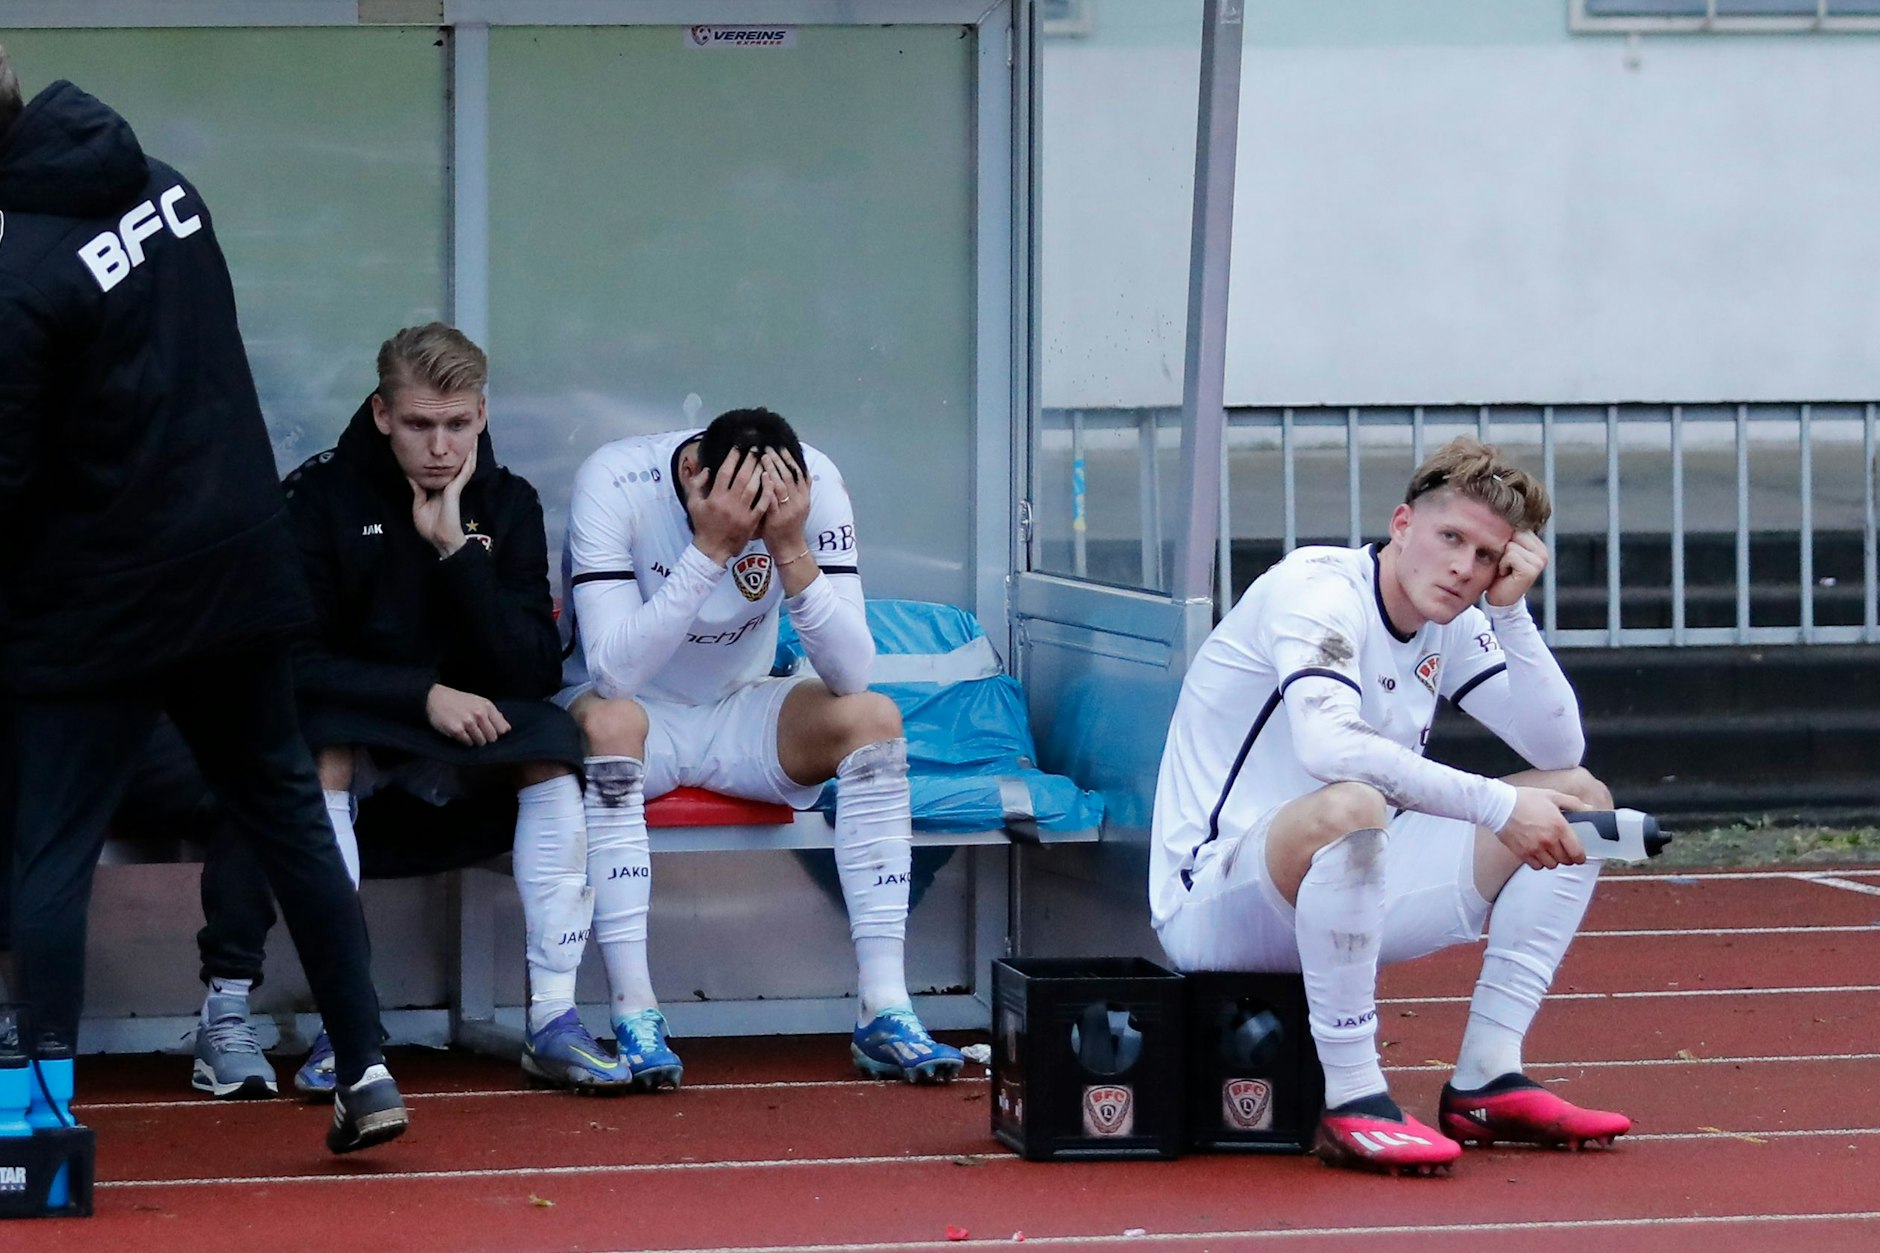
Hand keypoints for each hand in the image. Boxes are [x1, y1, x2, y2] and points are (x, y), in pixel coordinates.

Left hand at [410, 441, 476, 557]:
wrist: (440, 540)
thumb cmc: (431, 527)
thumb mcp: (419, 504)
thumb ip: (417, 489)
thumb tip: (411, 475)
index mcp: (442, 490)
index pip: (444, 470)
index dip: (446, 458)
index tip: (445, 445)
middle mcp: (450, 486)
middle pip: (458, 464)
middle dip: (462, 450)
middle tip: (463, 434)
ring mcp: (455, 487)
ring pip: (465, 464)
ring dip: (470, 450)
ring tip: (473, 435)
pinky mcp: (456, 489)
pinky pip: (465, 470)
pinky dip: (469, 458)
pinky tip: (472, 447)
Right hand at [425, 684, 509, 746]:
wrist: (435, 698)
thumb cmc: (459, 701)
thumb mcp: (479, 702)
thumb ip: (494, 715)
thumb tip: (507, 730)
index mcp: (487, 706)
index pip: (503, 729)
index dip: (497, 733)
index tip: (490, 732)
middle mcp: (479, 713)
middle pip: (493, 738)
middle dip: (486, 738)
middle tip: (476, 732)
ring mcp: (468, 722)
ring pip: (481, 742)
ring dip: (475, 740)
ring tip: (467, 732)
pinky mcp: (456, 730)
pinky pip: (468, 744)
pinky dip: (465, 742)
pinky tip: (460, 734)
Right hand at [685, 448, 768, 565]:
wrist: (712, 549)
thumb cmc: (702, 525)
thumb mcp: (693, 504)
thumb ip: (696, 485)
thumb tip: (707, 469)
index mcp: (715, 497)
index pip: (725, 472)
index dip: (732, 458)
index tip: (738, 447)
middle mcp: (729, 503)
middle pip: (741, 477)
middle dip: (749, 461)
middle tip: (756, 449)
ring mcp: (742, 512)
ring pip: (753, 488)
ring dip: (759, 472)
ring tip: (764, 461)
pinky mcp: (751, 521)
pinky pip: (762, 504)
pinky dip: (767, 492)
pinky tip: (771, 481)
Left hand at [756, 447, 809, 553]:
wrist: (790, 549)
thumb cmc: (791, 527)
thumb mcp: (800, 507)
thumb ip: (799, 490)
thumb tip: (801, 472)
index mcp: (804, 497)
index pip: (799, 472)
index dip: (790, 459)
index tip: (781, 446)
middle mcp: (799, 501)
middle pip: (790, 475)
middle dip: (779, 459)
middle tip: (768, 447)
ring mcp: (788, 509)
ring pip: (782, 484)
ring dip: (773, 468)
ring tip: (763, 456)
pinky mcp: (777, 518)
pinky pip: (773, 499)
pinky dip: (768, 486)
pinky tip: (763, 476)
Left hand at [1485, 530, 1547, 607]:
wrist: (1500, 600)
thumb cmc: (1499, 574)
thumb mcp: (1505, 551)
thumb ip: (1508, 536)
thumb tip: (1500, 514)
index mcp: (1538, 545)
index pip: (1517, 527)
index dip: (1503, 540)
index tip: (1505, 556)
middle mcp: (1543, 551)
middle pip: (1513, 533)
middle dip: (1503, 548)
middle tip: (1505, 564)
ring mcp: (1539, 561)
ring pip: (1510, 545)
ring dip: (1502, 558)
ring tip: (1506, 569)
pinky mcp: (1532, 569)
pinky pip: (1510, 555)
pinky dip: (1502, 564)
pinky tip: (1506, 574)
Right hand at [1495, 786, 1587, 870]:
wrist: (1499, 805)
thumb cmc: (1525, 799)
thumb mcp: (1552, 796)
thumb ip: (1574, 804)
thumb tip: (1590, 809)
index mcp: (1559, 826)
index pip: (1577, 852)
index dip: (1580, 857)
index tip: (1579, 855)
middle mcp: (1549, 840)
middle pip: (1565, 860)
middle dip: (1567, 857)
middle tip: (1564, 850)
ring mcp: (1535, 848)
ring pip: (1552, 865)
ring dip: (1553, 860)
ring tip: (1549, 851)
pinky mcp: (1523, 853)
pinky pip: (1537, 866)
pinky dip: (1539, 862)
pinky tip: (1538, 853)